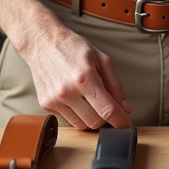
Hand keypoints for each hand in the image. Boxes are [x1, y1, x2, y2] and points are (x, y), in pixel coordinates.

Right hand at [16, 23, 132, 129]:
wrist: (42, 42)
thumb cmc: (71, 47)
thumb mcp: (100, 59)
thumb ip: (114, 85)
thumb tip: (124, 108)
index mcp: (85, 77)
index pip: (107, 110)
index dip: (120, 121)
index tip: (126, 125)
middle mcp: (68, 91)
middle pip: (95, 122)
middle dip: (105, 118)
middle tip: (107, 108)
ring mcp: (55, 99)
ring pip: (81, 124)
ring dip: (90, 117)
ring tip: (88, 100)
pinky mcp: (45, 104)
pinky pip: (68, 119)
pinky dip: (76, 113)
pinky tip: (74, 98)